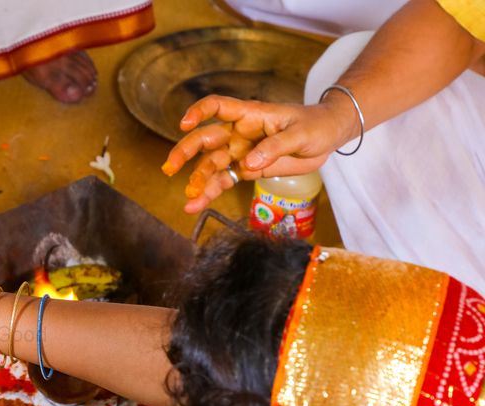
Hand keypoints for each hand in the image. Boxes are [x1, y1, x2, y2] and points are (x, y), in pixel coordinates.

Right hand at [161, 94, 357, 212]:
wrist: (327, 137)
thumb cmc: (314, 125)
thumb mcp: (300, 134)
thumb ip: (274, 147)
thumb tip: (247, 163)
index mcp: (250, 114)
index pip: (218, 106)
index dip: (199, 112)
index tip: (185, 125)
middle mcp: (238, 132)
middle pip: (205, 139)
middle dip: (186, 152)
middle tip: (170, 167)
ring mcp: (239, 151)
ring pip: (210, 164)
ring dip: (197, 179)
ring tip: (189, 197)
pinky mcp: (245, 170)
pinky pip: (223, 181)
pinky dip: (209, 193)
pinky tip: (195, 206)